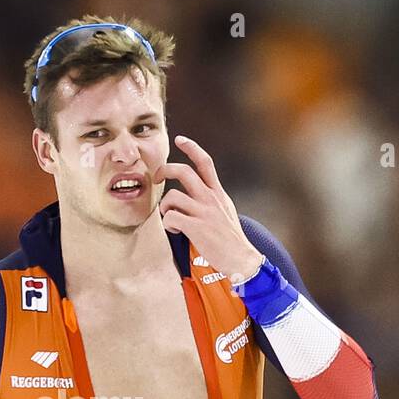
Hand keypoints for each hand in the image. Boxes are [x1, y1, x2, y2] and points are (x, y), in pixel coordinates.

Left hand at [155, 135, 264, 284]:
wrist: (241, 259)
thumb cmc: (230, 238)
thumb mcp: (225, 210)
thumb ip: (211, 199)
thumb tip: (195, 193)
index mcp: (218, 193)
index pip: (205, 162)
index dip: (191, 147)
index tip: (179, 139)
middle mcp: (211, 198)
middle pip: (183, 172)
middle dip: (165, 169)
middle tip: (157, 177)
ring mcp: (204, 213)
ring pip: (172, 196)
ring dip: (164, 206)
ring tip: (170, 217)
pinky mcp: (196, 228)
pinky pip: (171, 217)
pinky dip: (167, 223)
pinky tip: (175, 230)